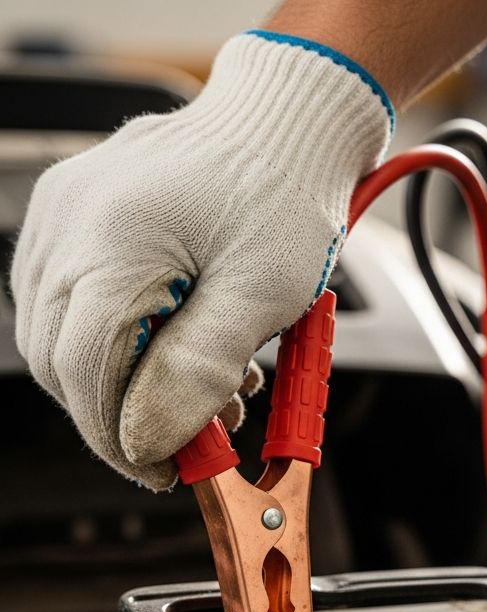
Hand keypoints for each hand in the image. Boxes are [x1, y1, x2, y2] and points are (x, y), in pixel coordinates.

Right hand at [11, 30, 391, 488]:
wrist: (285, 125)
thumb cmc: (285, 196)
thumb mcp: (260, 294)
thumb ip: (198, 370)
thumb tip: (148, 440)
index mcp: (109, 241)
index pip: (85, 372)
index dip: (122, 438)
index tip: (169, 473)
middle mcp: (67, 225)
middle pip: (64, 361)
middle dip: (130, 417)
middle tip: (203, 441)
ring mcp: (65, 217)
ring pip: (67, 339)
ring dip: (132, 385)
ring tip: (220, 396)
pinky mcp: (79, 219)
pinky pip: (79, 304)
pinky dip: (126, 345)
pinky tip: (191, 355)